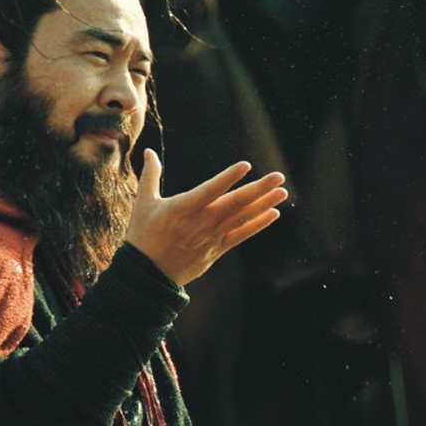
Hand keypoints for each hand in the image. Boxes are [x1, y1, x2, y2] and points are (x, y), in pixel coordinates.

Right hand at [125, 149, 288, 285]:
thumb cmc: (143, 235)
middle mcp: (202, 222)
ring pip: (242, 218)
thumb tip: (149, 151)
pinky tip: (273, 214)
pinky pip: (241, 235)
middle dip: (259, 189)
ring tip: (282, 192)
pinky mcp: (216, 250)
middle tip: (278, 176)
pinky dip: (258, 225)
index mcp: (184, 207)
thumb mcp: (143, 202)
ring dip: (264, 204)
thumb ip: (150, 175)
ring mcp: (211, 237)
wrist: (147, 275)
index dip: (228, 178)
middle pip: (235, 203)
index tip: (246, 166)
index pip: (210, 190)